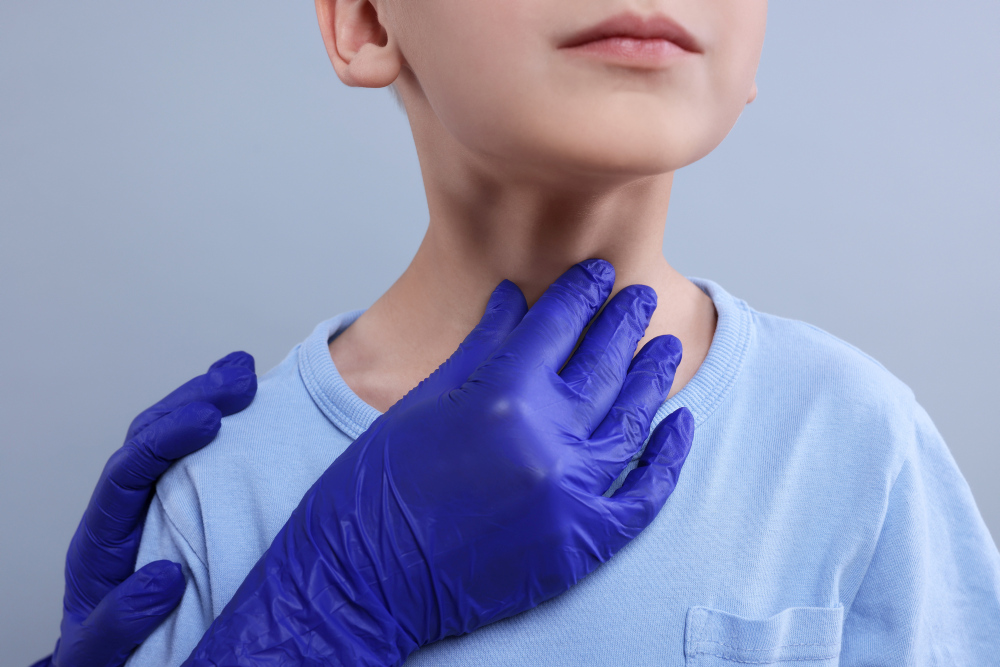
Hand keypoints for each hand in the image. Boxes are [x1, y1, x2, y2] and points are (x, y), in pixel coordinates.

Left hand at [31, 352, 257, 666]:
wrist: (113, 661)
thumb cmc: (105, 655)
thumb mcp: (98, 652)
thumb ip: (120, 621)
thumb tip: (162, 579)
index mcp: (103, 537)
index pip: (128, 471)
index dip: (166, 440)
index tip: (211, 421)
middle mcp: (125, 508)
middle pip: (149, 435)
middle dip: (193, 401)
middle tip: (239, 381)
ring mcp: (153, 502)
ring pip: (170, 434)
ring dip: (205, 398)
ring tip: (243, 374)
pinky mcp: (182, 505)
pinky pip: (195, 456)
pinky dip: (219, 423)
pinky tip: (244, 403)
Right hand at [185, 259, 692, 665]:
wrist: (362, 578)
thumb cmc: (377, 489)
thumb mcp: (424, 401)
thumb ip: (482, 346)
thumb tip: (515, 298)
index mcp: (499, 393)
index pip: (556, 323)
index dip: (581, 292)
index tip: (597, 274)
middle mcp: (543, 437)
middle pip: (603, 363)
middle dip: (625, 323)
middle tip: (641, 297)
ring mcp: (568, 492)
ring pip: (631, 420)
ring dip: (652, 378)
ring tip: (664, 349)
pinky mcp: (580, 543)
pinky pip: (643, 495)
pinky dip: (667, 460)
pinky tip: (680, 427)